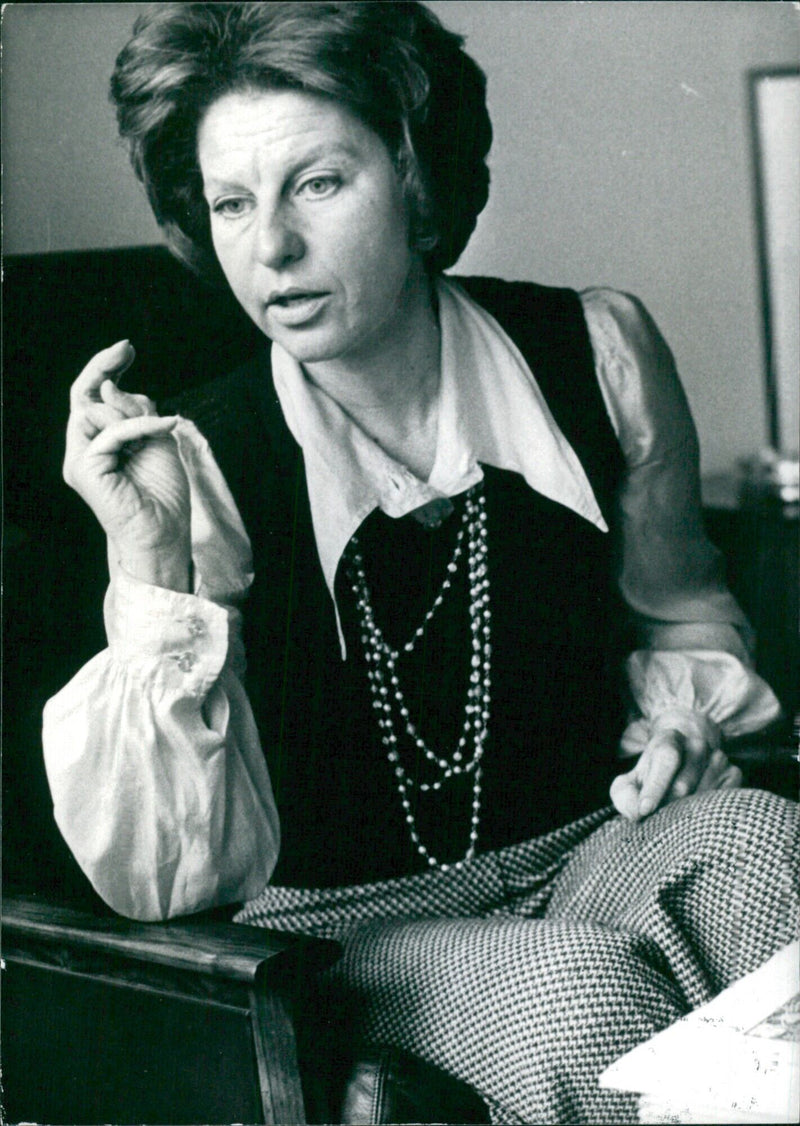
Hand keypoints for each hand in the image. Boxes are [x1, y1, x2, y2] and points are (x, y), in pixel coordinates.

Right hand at [64, 340, 190, 590]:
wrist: (165, 531)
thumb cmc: (163, 491)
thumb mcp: (157, 438)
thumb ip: (137, 412)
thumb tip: (112, 386)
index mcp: (102, 439)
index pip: (95, 396)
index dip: (106, 368)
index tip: (127, 349)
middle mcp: (85, 447)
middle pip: (83, 395)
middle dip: (103, 366)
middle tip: (126, 348)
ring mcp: (81, 458)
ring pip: (94, 411)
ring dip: (132, 412)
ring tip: (157, 429)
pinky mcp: (84, 469)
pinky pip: (111, 433)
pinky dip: (139, 426)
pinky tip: (163, 427)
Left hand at [610, 712, 741, 819]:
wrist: (683, 758)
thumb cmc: (651, 777)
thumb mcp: (629, 783)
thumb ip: (624, 796)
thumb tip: (639, 812)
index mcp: (669, 739)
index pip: (665, 758)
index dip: (655, 786)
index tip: (645, 810)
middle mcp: (697, 745)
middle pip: (683, 785)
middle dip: (667, 807)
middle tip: (658, 818)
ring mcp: (718, 758)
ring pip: (702, 799)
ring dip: (686, 814)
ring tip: (676, 814)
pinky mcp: (734, 775)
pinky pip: (720, 805)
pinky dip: (705, 815)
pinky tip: (696, 811)